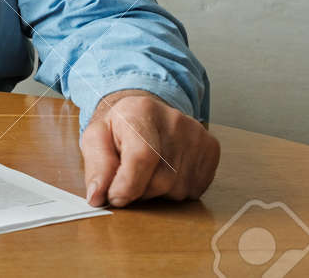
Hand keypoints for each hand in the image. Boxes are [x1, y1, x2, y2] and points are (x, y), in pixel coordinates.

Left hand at [79, 89, 220, 207]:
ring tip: (147, 171)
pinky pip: (194, 190)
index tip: (114, 198)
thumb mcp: (96, 139)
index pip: (142, 157)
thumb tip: (97, 196)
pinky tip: (165, 171)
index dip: (127, 185)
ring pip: (177, 190)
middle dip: (139, 190)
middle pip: (160, 179)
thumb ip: (96, 167)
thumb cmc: (119, 128)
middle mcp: (174, 120)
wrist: (146, 113)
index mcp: (141, 111)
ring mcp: (197, 135)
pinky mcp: (211, 149)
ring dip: (157, 192)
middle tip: (128, 178)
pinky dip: (176, 190)